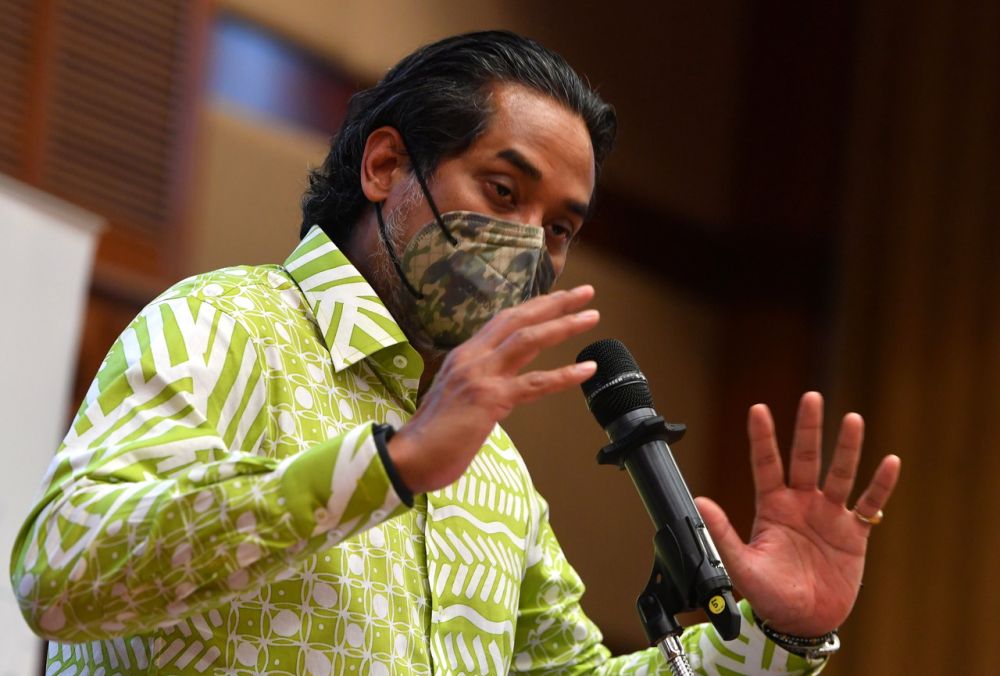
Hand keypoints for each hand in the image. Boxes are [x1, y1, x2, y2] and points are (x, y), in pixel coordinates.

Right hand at [389, 285, 599, 493]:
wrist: (408, 459)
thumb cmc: (432, 436)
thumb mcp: (455, 397)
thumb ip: (478, 384)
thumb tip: (501, 386)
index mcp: (464, 356)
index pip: (503, 322)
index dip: (533, 307)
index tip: (558, 298)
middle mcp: (472, 358)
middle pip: (519, 319)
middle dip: (554, 303)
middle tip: (585, 293)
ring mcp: (480, 376)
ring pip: (529, 340)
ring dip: (564, 325)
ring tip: (592, 316)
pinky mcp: (489, 400)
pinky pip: (534, 384)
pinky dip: (564, 375)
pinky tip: (587, 370)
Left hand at [694, 392, 900, 635]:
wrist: (802, 621)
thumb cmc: (769, 595)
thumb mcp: (742, 566)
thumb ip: (722, 534)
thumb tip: (699, 503)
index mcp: (772, 506)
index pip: (766, 463)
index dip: (762, 437)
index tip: (758, 409)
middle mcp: (800, 503)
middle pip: (805, 458)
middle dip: (808, 429)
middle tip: (811, 398)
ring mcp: (828, 515)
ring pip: (840, 474)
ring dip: (847, 448)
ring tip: (853, 420)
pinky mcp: (853, 533)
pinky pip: (870, 505)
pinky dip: (880, 485)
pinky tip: (890, 462)